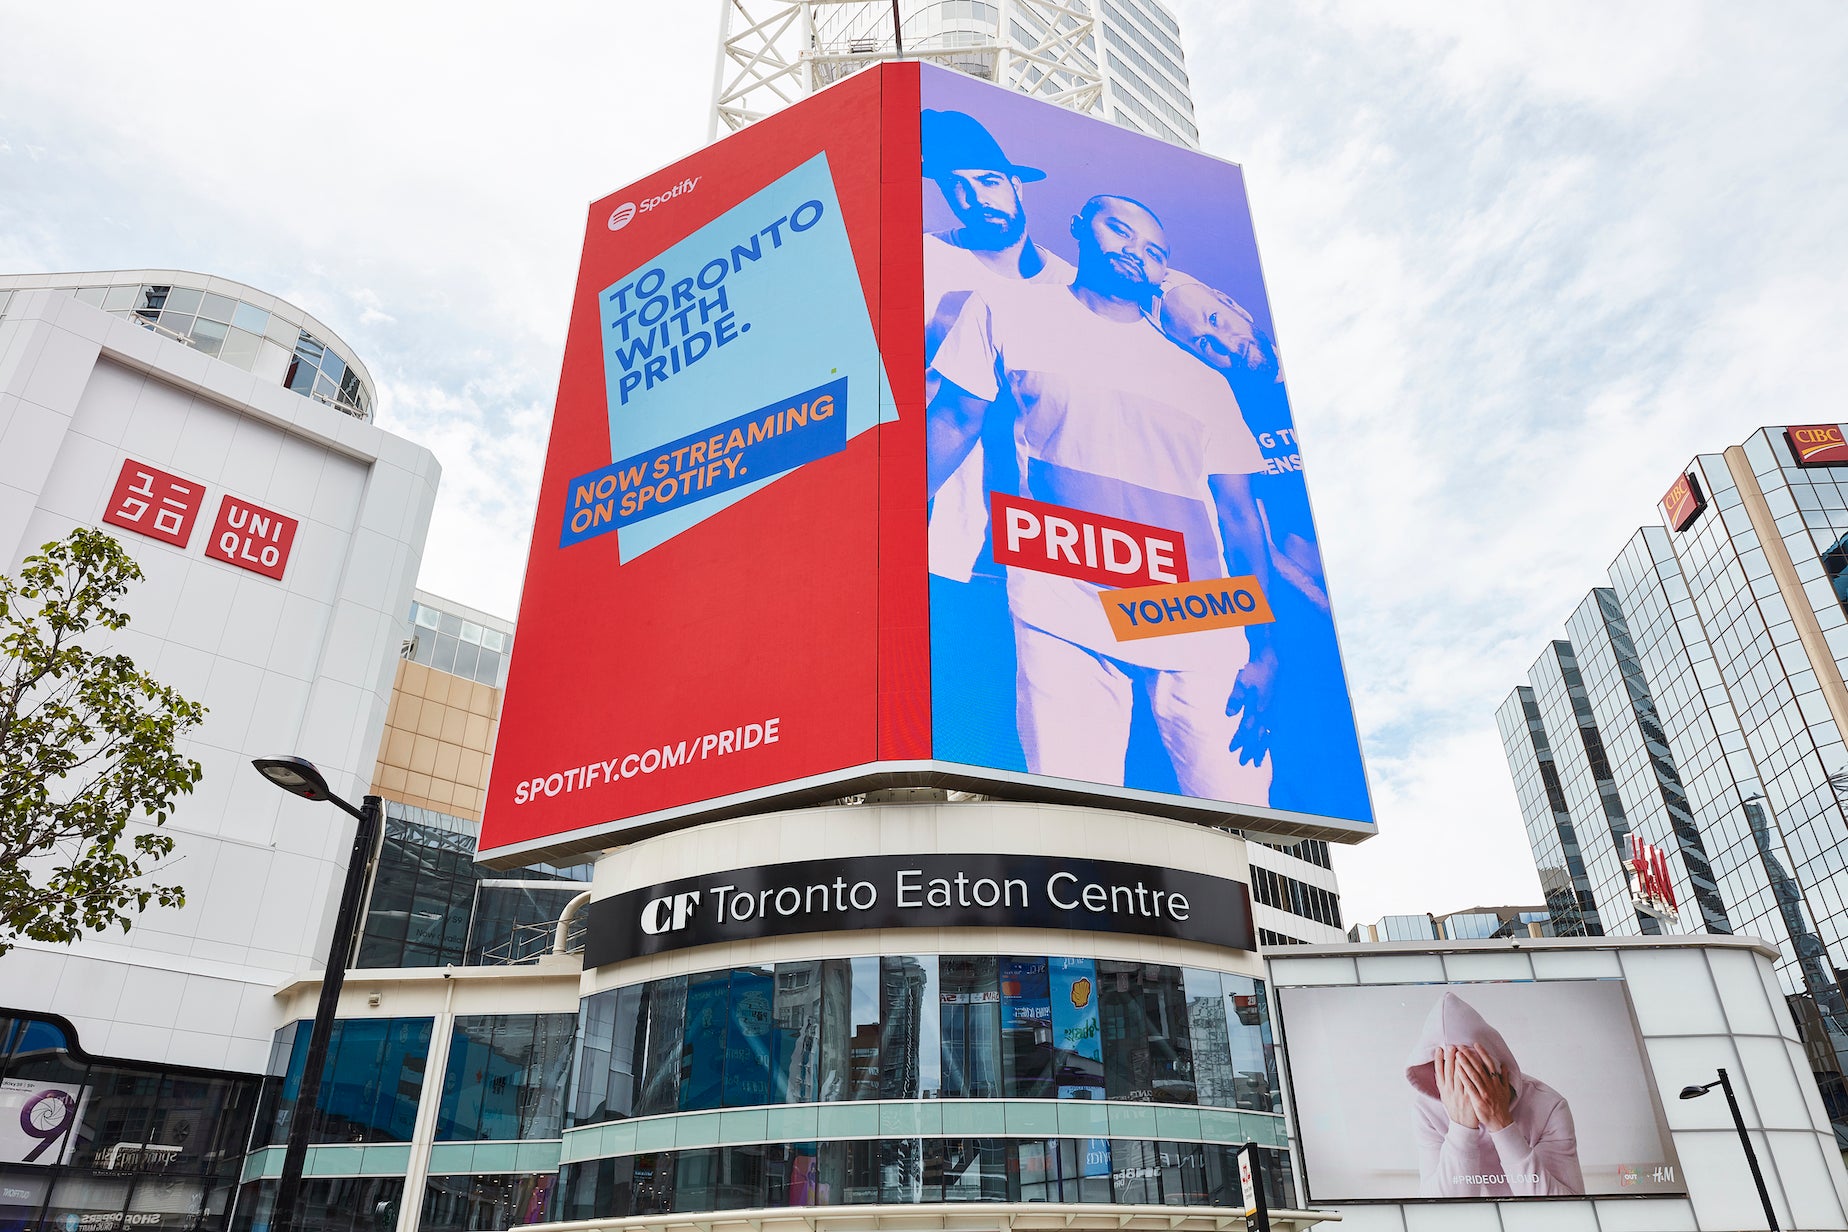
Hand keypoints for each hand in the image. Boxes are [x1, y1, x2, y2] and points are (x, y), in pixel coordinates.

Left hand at [1227, 645, 1277, 765]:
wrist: (1270, 661)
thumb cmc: (1253, 672)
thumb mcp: (1241, 684)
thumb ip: (1235, 699)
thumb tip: (1229, 714)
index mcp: (1257, 709)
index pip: (1246, 729)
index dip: (1239, 740)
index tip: (1231, 750)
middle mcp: (1266, 713)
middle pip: (1258, 736)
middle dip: (1250, 750)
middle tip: (1244, 763)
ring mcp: (1272, 712)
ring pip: (1266, 735)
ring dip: (1261, 748)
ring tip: (1257, 761)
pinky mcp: (1274, 708)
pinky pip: (1272, 728)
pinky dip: (1269, 739)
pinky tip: (1267, 743)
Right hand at [1434, 1047, 1477, 1128]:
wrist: (1463, 1124)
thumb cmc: (1454, 1108)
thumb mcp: (1444, 1096)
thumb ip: (1442, 1083)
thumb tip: (1438, 1069)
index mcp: (1443, 1089)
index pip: (1439, 1071)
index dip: (1439, 1060)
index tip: (1440, 1049)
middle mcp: (1450, 1091)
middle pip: (1449, 1071)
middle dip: (1450, 1058)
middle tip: (1451, 1046)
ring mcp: (1460, 1094)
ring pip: (1459, 1076)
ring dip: (1460, 1063)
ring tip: (1461, 1052)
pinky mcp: (1470, 1097)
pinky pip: (1470, 1084)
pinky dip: (1470, 1074)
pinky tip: (1472, 1066)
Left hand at [1455, 1045, 1513, 1131]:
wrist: (1500, 1122)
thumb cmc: (1501, 1106)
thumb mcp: (1506, 1090)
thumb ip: (1504, 1077)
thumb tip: (1504, 1065)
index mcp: (1496, 1082)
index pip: (1489, 1064)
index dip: (1483, 1053)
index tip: (1476, 1044)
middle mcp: (1490, 1085)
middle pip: (1479, 1067)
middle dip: (1470, 1055)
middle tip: (1461, 1046)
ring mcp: (1484, 1092)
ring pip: (1473, 1075)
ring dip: (1465, 1063)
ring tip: (1457, 1054)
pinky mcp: (1478, 1099)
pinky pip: (1469, 1086)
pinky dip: (1463, 1077)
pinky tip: (1457, 1070)